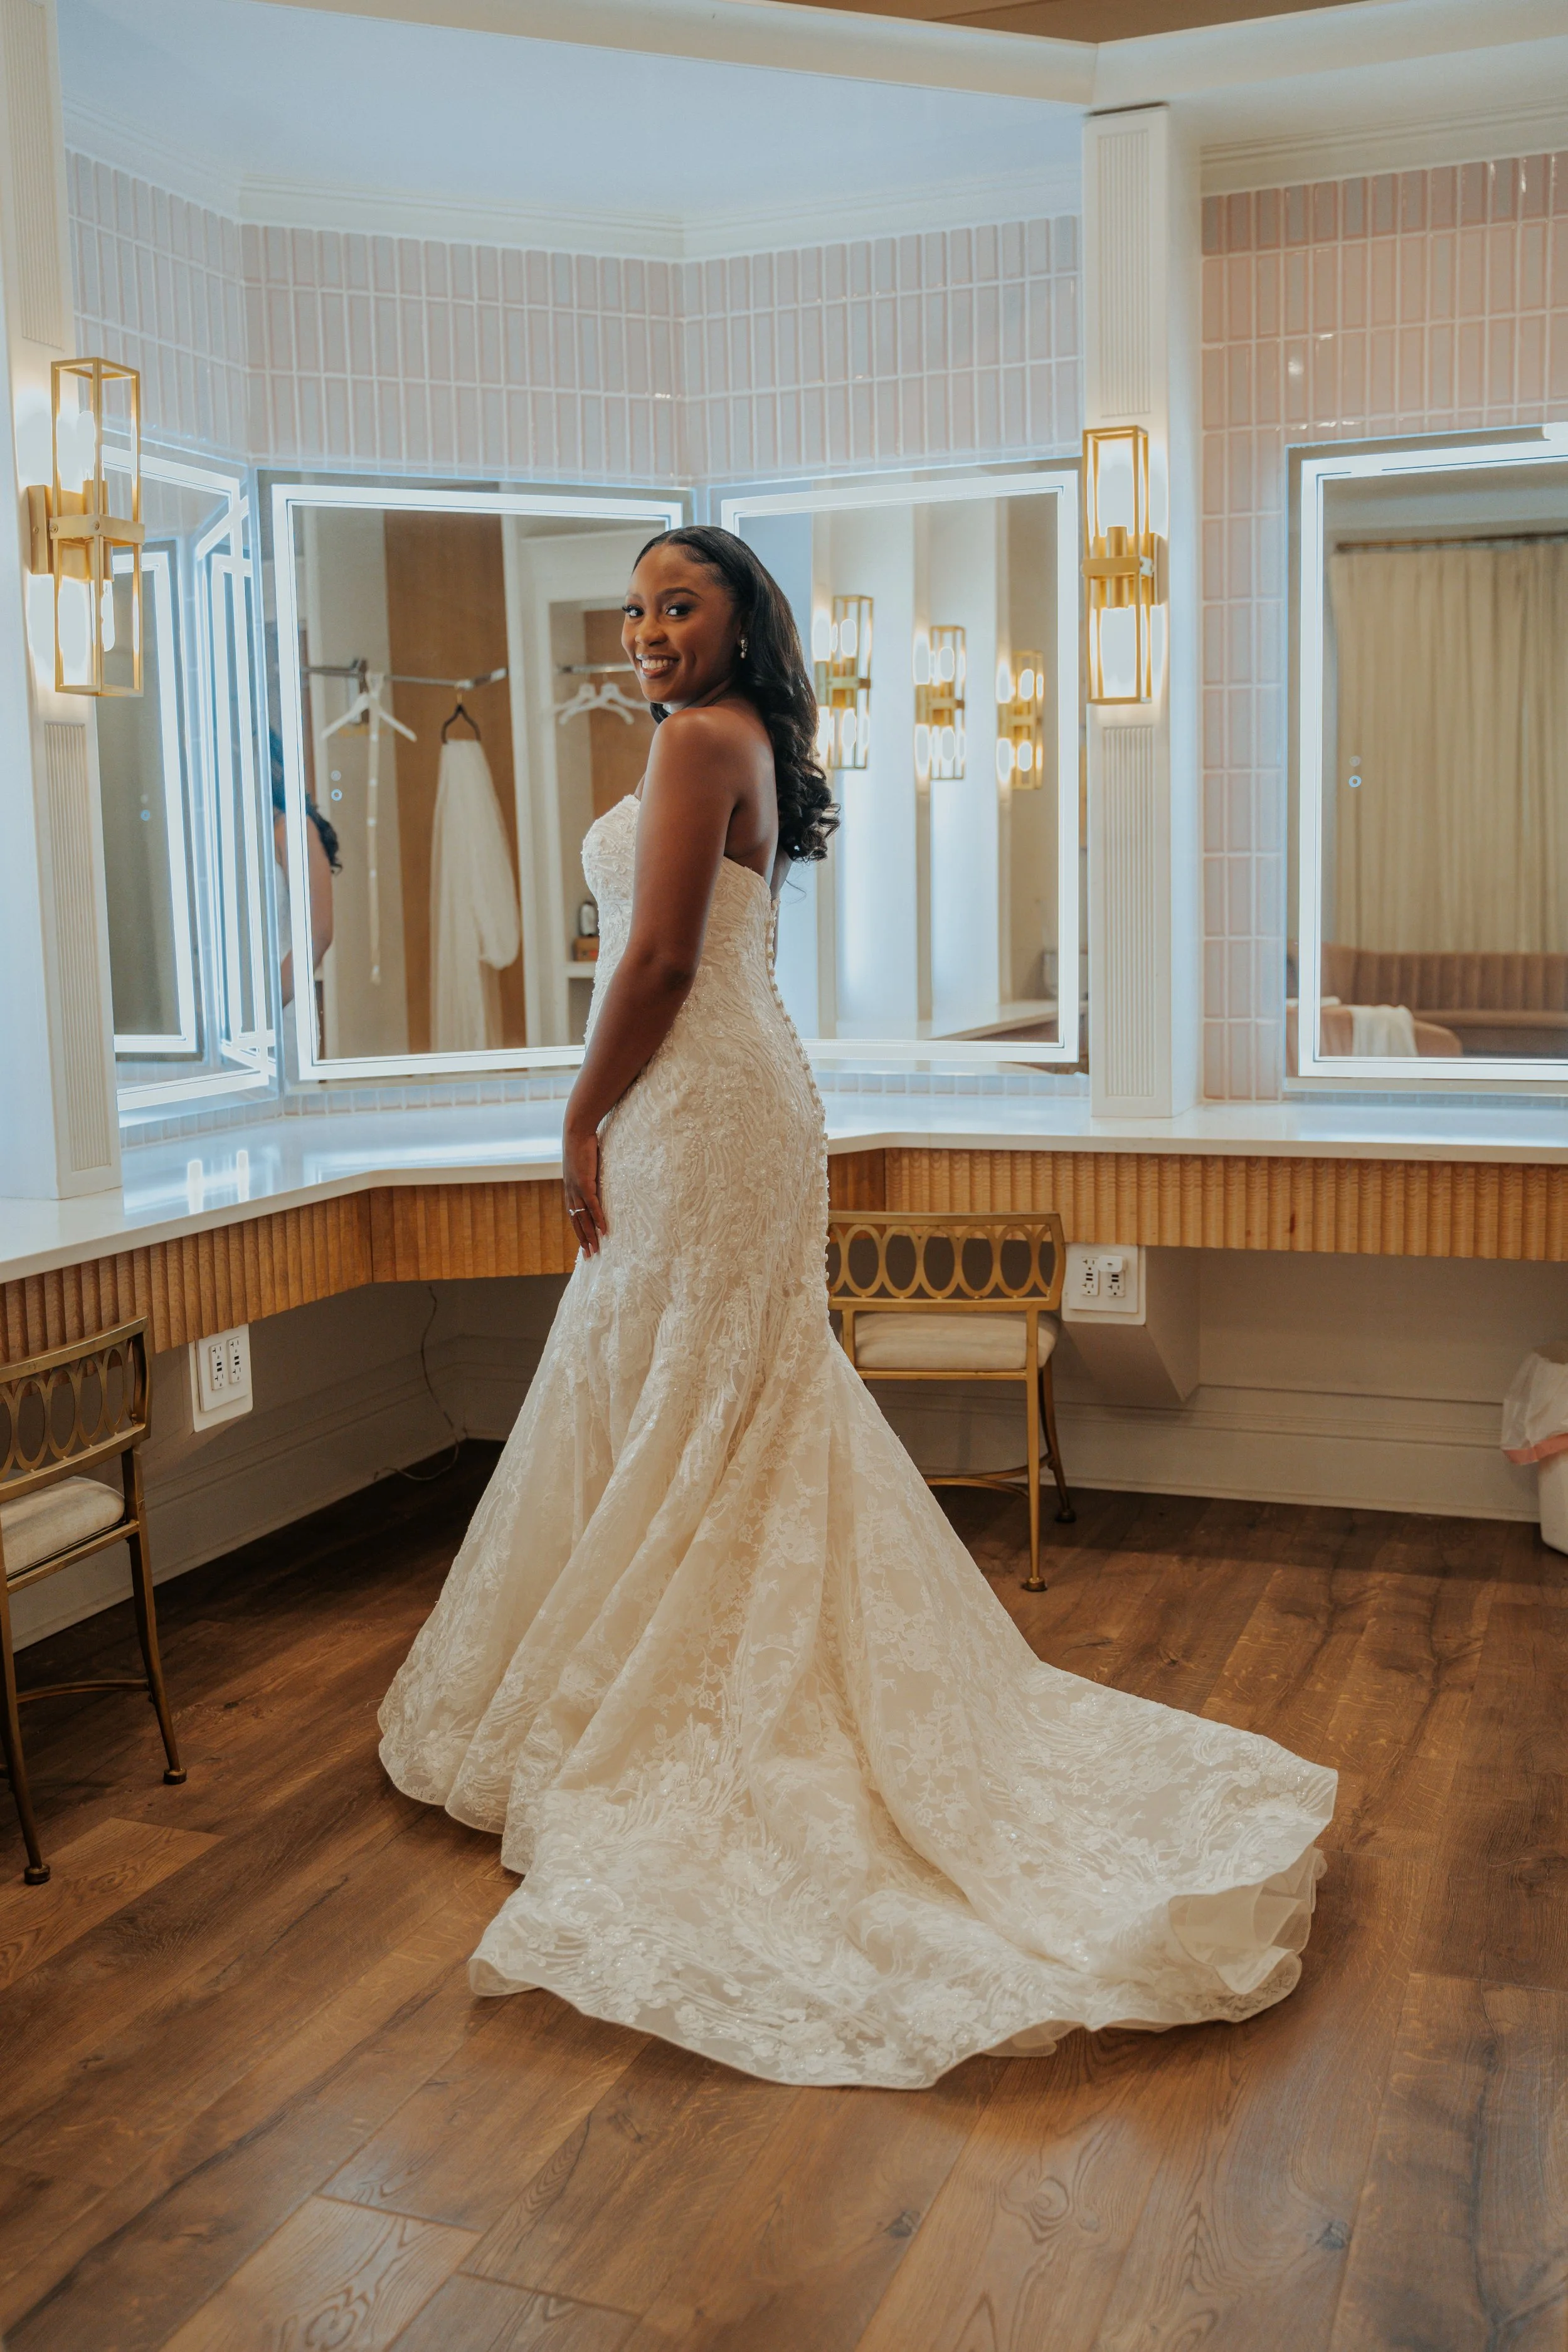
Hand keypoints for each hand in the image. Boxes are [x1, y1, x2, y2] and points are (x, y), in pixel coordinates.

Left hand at [563, 1116, 605, 1257]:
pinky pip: (592, 1206)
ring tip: (597, 1250)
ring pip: (583, 1218)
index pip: (573, 1215)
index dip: (578, 1230)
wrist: (576, 1131)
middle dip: (583, 1240)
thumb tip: (596, 1179)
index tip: (584, 1244)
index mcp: (569, 1189)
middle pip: (576, 1221)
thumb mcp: (584, 1165)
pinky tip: (604, 1231)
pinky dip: (598, 1220)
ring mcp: (577, 1189)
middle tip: (590, 1256)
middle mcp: (570, 1192)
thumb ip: (589, 1175)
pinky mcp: (585, 1183)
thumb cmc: (582, 1145)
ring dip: (590, 1235)